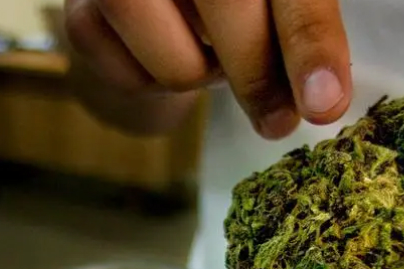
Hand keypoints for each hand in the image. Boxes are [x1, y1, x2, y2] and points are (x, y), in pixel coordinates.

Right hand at [63, 0, 351, 138]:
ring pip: (179, 67)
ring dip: (201, 76)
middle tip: (278, 120)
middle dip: (259, 83)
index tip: (324, 105)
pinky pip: (132, 83)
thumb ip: (297, 27)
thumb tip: (319, 100)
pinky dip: (154, 81)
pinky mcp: (78, 13)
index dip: (309, 46)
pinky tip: (160, 46)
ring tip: (204, 47)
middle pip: (230, 17)